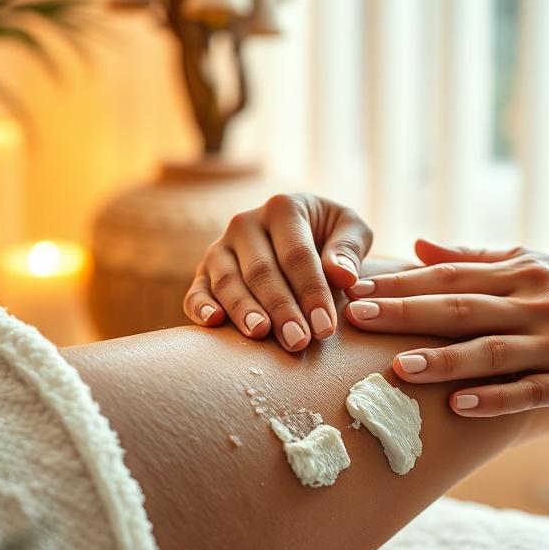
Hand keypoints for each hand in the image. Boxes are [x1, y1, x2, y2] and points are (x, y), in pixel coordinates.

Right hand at [185, 194, 372, 351]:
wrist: (301, 234)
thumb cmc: (330, 236)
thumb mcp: (351, 230)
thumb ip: (350, 248)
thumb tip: (343, 276)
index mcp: (283, 208)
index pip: (297, 255)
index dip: (312, 292)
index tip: (325, 327)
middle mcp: (246, 223)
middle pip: (262, 271)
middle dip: (281, 309)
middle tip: (298, 342)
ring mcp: (221, 247)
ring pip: (228, 281)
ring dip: (244, 310)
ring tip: (260, 334)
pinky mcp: (204, 271)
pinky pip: (197, 289)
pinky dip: (201, 306)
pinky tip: (214, 322)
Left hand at [344, 240, 548, 415]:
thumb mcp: (527, 262)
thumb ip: (471, 258)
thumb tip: (416, 245)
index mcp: (517, 274)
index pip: (449, 277)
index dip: (402, 283)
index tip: (356, 289)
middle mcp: (534, 304)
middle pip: (462, 310)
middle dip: (407, 314)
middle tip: (359, 319)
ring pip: (493, 352)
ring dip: (445, 361)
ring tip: (400, 369)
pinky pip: (531, 390)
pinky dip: (495, 398)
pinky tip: (459, 406)